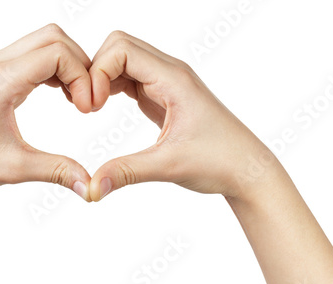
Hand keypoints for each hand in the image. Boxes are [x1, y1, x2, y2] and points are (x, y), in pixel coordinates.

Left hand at [0, 24, 92, 202]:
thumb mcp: (15, 168)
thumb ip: (58, 171)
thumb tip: (92, 187)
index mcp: (2, 80)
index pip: (58, 53)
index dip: (82, 77)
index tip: (86, 110)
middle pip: (54, 37)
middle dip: (80, 65)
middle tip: (85, 101)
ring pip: (44, 43)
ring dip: (67, 65)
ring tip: (75, 100)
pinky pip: (33, 56)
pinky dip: (54, 69)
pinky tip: (60, 96)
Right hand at [88, 31, 275, 200]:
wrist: (245, 169)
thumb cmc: (220, 161)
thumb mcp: (168, 166)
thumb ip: (126, 172)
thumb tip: (91, 188)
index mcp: (174, 79)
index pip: (122, 50)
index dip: (98, 71)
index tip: (91, 106)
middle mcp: (170, 73)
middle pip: (119, 46)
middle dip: (95, 69)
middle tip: (87, 105)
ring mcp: (166, 82)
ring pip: (123, 60)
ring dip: (102, 77)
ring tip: (91, 108)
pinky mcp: (162, 95)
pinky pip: (130, 77)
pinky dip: (111, 87)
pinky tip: (103, 108)